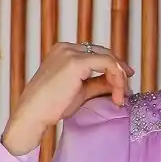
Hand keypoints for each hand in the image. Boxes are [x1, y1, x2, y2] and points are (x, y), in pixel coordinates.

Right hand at [0, 42, 134, 154]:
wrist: (33, 113)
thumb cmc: (51, 106)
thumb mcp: (80, 92)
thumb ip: (97, 85)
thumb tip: (116, 85)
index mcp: (64, 52)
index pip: (95, 54)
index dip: (112, 67)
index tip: (123, 83)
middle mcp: (67, 47)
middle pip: (103, 53)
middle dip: (119, 70)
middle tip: (127, 90)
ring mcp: (71, 52)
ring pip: (107, 58)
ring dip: (119, 78)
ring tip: (120, 98)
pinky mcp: (76, 62)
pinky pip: (107, 63)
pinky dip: (116, 78)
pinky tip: (118, 94)